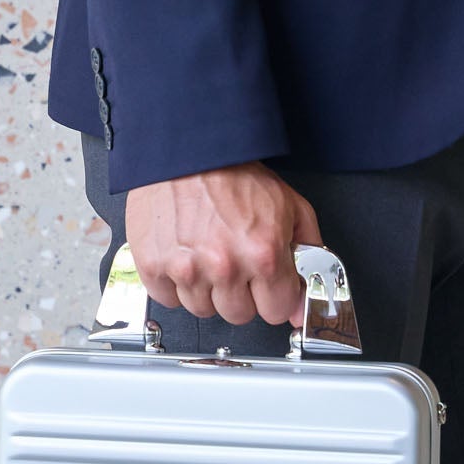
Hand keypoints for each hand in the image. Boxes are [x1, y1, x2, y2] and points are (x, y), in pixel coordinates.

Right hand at [125, 165, 321, 332]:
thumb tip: (304, 303)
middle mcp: (225, 265)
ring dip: (207, 289)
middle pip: (239, 314)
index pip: (277, 311)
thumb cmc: (235, 174)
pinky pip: (168, 298)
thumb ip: (309, 258)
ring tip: (208, 254)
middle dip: (241, 293)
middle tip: (235, 262)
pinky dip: (175, 283)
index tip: (267, 284)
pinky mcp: (154, 265)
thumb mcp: (291, 207)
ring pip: (202, 310)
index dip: (274, 295)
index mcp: (263, 254)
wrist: (189, 149)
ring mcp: (186, 268)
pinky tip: (184, 256)